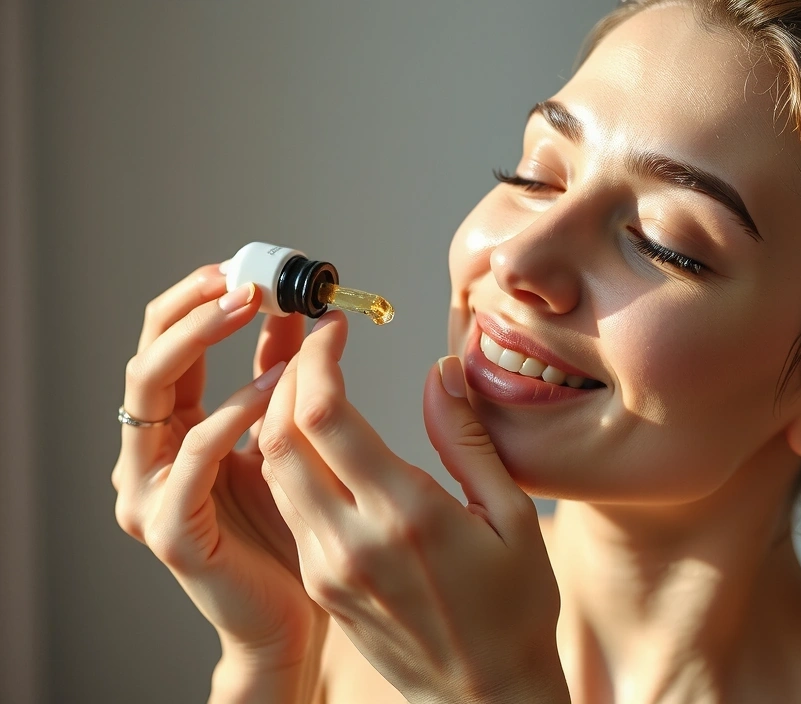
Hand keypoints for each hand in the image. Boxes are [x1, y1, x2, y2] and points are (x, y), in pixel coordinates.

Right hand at [112, 265, 325, 667]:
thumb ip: (276, 377)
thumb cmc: (290, 528)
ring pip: (153, 396)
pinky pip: (195, 455)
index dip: (197, 299)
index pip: (166, 345)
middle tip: (242, 276)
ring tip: (253, 306)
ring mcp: (150, 491)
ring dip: (202, 341)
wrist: (291, 619)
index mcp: (171, 430)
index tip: (245, 265)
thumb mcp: (281, 436)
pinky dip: (231, 412)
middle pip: (149, 359)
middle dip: (191, 309)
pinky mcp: (171, 528)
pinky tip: (273, 387)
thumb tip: (293, 311)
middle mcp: (148, 456)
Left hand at [258, 311, 569, 703]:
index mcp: (405, 516)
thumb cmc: (515, 608)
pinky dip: (290, 460)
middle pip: (280, 438)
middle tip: (311, 344)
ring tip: (309, 381)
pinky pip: (288, 506)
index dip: (318, 359)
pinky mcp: (320, 583)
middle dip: (285, 378)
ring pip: (274, 472)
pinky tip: (317, 438)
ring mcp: (327, 567)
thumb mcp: (513, 517)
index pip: (326, 415)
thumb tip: (439, 371)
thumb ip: (468, 439)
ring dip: (279, 417)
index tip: (332, 327)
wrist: (484, 697)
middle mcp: (351, 542)